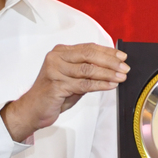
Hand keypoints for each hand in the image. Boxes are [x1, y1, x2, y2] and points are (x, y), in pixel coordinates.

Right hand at [1, 44, 127, 141]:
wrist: (33, 109)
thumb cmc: (53, 94)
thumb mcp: (71, 78)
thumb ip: (87, 70)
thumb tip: (111, 66)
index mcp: (60, 52)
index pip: (88, 48)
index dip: (107, 52)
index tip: (122, 56)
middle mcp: (56, 58)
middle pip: (89, 55)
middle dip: (110, 62)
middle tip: (125, 67)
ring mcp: (55, 71)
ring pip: (88, 70)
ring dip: (108, 74)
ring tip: (121, 77)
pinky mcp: (56, 85)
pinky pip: (83, 84)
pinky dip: (100, 85)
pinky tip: (110, 85)